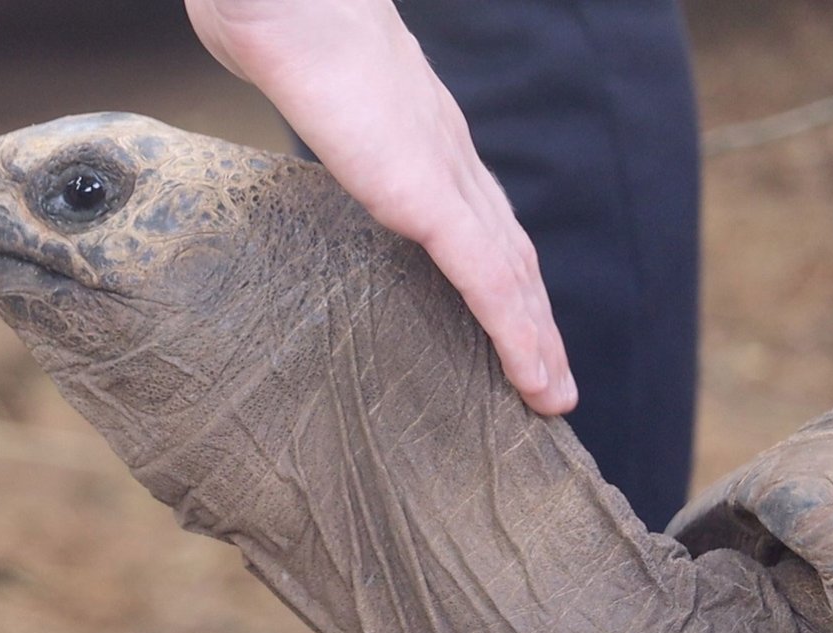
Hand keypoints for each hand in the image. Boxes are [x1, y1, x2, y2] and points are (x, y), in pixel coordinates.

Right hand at [186, 0, 577, 414]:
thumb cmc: (283, 18)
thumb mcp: (307, 76)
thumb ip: (316, 100)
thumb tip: (286, 85)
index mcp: (420, 134)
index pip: (476, 214)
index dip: (499, 271)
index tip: (506, 319)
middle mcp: (448, 156)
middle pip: (509, 251)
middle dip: (532, 318)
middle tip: (547, 379)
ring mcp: (443, 176)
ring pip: (512, 273)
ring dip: (537, 338)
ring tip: (549, 395)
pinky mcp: (428, 197)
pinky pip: (487, 277)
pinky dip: (516, 332)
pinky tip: (532, 376)